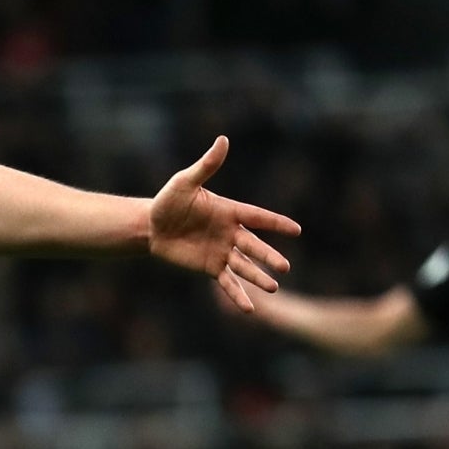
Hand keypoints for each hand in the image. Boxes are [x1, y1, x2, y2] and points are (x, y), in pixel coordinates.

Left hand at [149, 137, 300, 313]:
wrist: (151, 226)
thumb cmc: (169, 201)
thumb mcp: (185, 182)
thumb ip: (206, 166)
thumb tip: (223, 140)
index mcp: (229, 211)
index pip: (257, 217)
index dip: (276, 224)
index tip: (296, 230)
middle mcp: (230, 233)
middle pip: (254, 247)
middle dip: (269, 257)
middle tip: (285, 267)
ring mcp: (221, 252)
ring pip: (244, 267)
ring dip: (258, 277)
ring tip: (274, 288)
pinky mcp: (209, 268)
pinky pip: (226, 283)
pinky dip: (237, 295)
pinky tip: (249, 308)